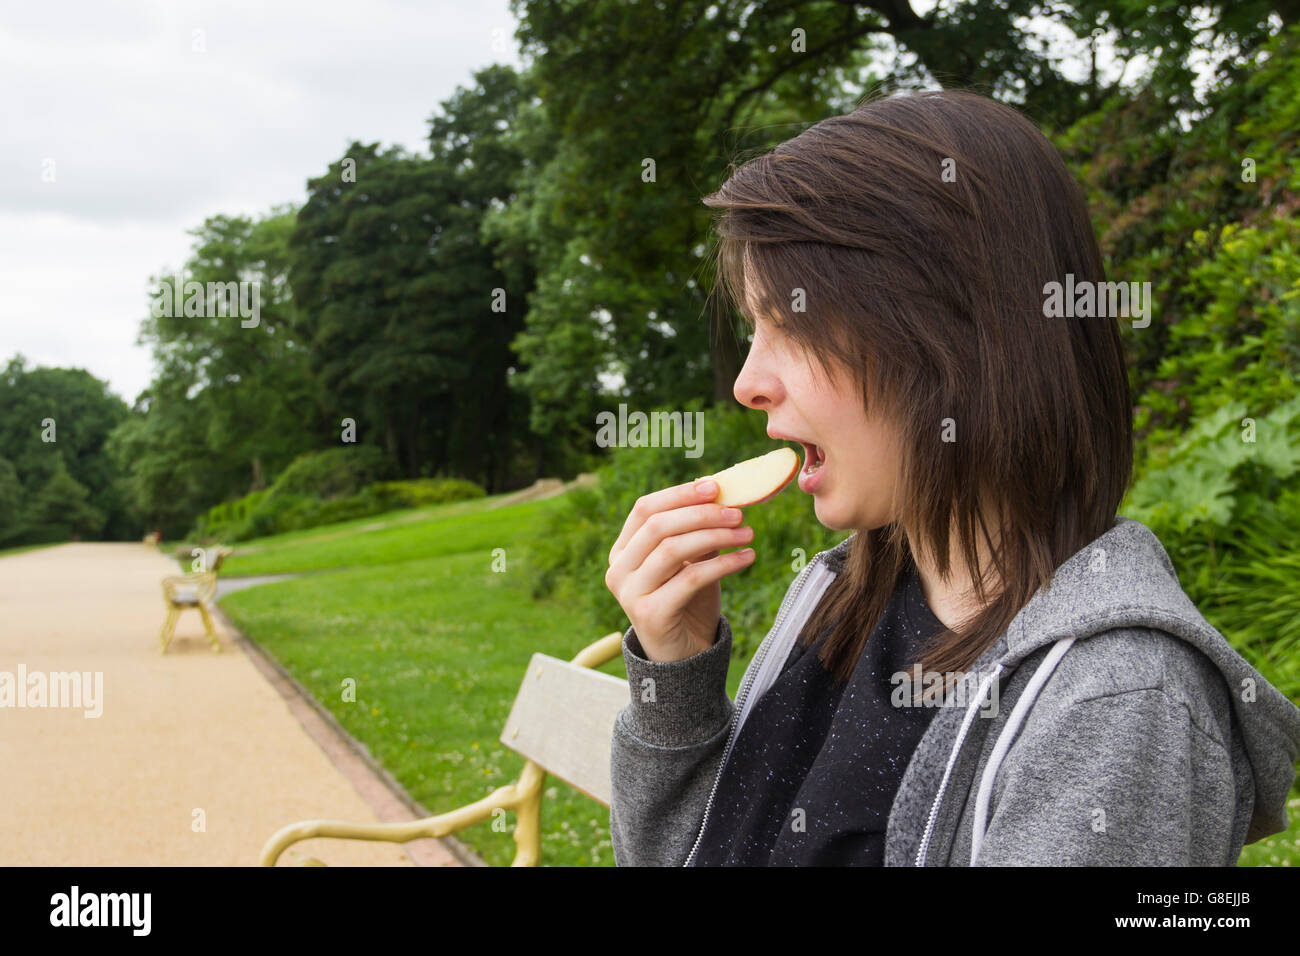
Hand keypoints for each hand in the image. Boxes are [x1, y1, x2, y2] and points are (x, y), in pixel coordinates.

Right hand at [604, 478, 755, 661]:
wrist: (684, 655)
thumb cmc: (688, 601)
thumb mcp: (691, 560)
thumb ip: (696, 530)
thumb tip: (720, 491)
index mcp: (623, 551)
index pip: (645, 509)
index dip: (680, 494)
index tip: (715, 487)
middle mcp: (619, 570)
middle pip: (659, 526)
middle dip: (702, 514)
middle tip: (738, 512)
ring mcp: (630, 593)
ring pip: (673, 550)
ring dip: (716, 536)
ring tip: (747, 533)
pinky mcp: (650, 614)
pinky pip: (690, 579)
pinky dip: (723, 564)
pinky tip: (748, 558)